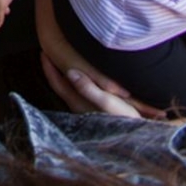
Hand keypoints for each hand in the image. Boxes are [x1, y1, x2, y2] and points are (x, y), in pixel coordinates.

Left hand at [40, 53, 165, 119]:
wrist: (142, 136)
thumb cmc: (126, 119)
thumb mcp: (108, 103)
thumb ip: (89, 89)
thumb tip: (70, 73)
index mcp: (79, 104)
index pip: (57, 83)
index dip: (48, 67)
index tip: (43, 51)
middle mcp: (79, 108)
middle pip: (60, 84)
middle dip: (54, 68)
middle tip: (50, 50)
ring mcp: (86, 110)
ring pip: (69, 88)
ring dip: (64, 73)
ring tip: (63, 58)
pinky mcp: (94, 110)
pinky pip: (78, 91)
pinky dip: (75, 79)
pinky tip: (82, 73)